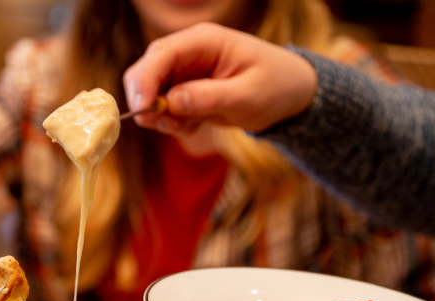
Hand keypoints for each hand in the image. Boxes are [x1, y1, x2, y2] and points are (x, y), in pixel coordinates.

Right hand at [123, 23, 317, 134]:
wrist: (290, 94)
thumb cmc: (276, 87)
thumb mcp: (248, 95)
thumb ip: (210, 97)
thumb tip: (171, 101)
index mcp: (204, 41)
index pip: (160, 55)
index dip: (145, 82)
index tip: (144, 112)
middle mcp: (188, 52)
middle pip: (144, 71)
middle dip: (146, 101)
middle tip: (165, 125)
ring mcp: (183, 71)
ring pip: (149, 92)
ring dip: (160, 116)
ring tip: (190, 126)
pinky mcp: (183, 90)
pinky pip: (161, 108)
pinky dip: (171, 122)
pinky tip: (196, 124)